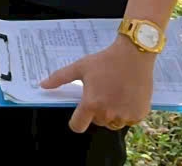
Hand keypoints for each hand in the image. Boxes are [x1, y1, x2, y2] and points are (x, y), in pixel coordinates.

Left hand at [40, 37, 155, 132]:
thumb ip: (60, 78)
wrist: (133, 56)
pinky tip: (126, 96)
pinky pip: (128, 120)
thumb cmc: (105, 61)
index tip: (80, 113)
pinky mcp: (139, 115)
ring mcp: (125, 116)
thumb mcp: (80, 67)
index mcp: (91, 104)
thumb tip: (42, 85)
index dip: (76, 121)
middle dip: (96, 111)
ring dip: (111, 113)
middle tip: (101, 93)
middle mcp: (108, 113)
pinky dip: (126, 112)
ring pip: (113, 123)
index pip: (78, 126)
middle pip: (96, 122)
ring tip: (114, 94)